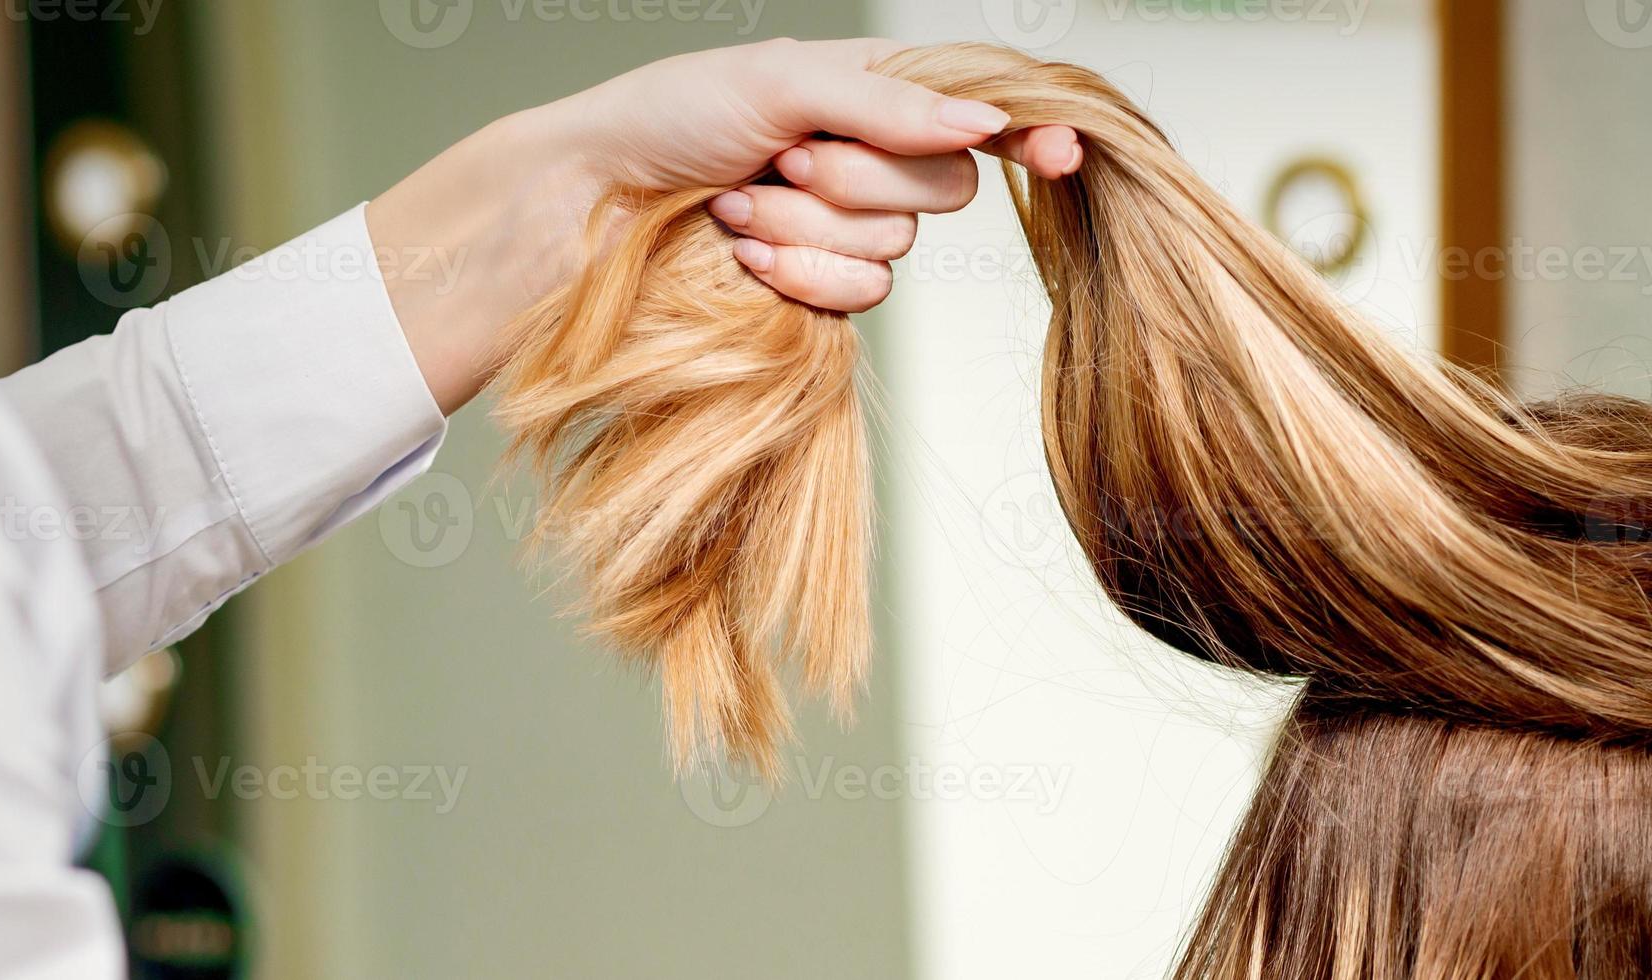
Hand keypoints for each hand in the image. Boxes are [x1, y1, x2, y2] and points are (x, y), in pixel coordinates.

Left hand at [368, 37, 1081, 414]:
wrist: (586, 207)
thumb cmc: (666, 119)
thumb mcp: (783, 84)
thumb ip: (892, 104)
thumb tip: (983, 125)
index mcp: (872, 92)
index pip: (980, 108)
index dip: (1033, 128)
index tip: (1065, 150)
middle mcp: (873, 161)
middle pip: (948, 185)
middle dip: (859, 175)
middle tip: (783, 159)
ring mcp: (849, 232)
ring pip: (897, 245)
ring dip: (807, 225)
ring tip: (738, 204)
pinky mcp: (823, 295)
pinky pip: (860, 295)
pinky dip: (796, 273)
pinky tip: (742, 253)